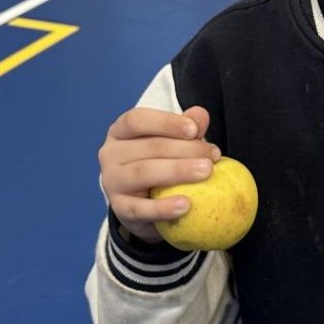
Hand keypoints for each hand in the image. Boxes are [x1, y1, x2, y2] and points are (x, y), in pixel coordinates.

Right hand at [99, 104, 219, 243]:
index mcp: (120, 131)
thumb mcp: (171, 142)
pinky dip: (162, 208)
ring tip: (205, 172)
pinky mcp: (119, 208)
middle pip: (148, 147)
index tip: (194, 130)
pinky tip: (185, 205)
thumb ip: (186, 128)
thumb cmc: (156, 164)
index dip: (166, 122)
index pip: (137, 120)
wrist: (142, 205)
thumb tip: (201, 114)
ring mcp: (112, 182)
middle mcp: (111, 154)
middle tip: (212, 156)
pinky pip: (140, 208)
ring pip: (144, 173)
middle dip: (185, 149)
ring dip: (177, 171)